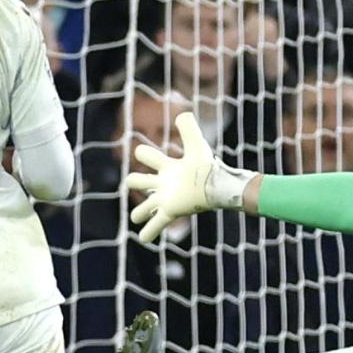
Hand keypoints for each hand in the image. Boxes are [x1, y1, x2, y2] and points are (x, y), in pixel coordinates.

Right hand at [126, 112, 254, 243]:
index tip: (143, 155)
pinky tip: (144, 239)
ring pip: (144, 208)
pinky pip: (156, 225)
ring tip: (138, 217)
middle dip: (134, 181)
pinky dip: (149, 233)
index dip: (143, 154)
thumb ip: (189, 129)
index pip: (147, 157)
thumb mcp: (196, 145)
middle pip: (138, 181)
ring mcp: (165, 199)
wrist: (218, 187)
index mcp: (167, 167)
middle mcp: (164, 184)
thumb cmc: (208, 167)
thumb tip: (182, 113)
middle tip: (135, 182)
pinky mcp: (170, 212)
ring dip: (139, 213)